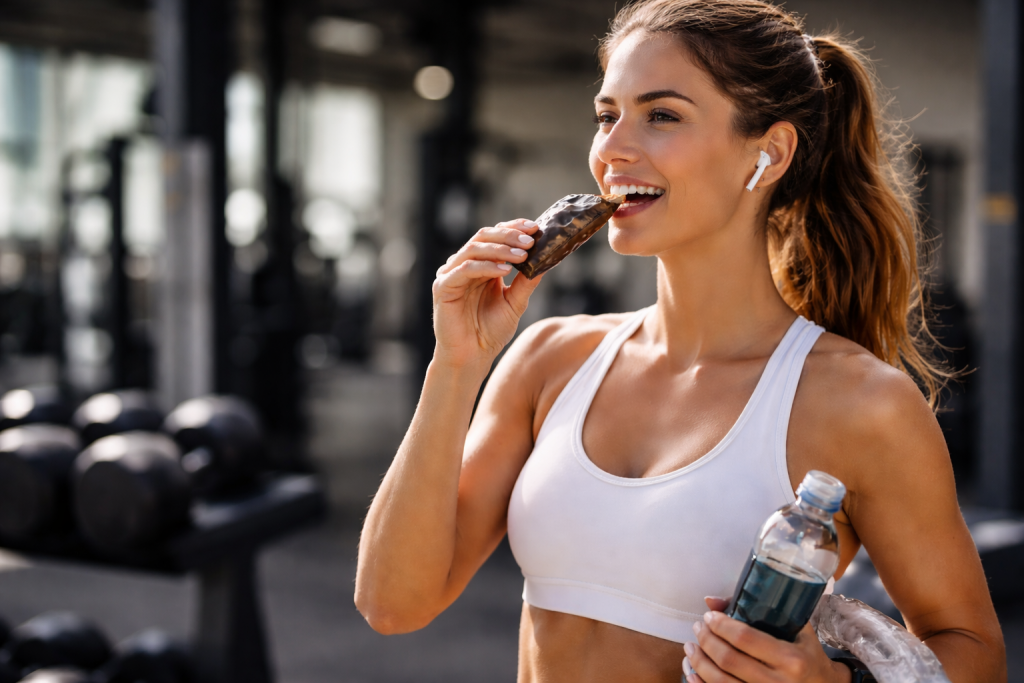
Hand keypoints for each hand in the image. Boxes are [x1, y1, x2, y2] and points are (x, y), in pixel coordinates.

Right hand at [432, 219, 542, 368]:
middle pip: (484, 236)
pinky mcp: (442, 287)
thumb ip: (526, 282)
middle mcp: (464, 265)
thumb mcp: (515, 303)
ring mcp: (451, 274)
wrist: (472, 357)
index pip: (495, 236)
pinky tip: (505, 271)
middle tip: (530, 240)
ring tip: (522, 255)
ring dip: (500, 249)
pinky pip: (464, 269)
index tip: (535, 228)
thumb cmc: (490, 332)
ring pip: (474, 249)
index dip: (513, 228)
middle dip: (508, 236)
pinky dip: (486, 266)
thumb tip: (547, 259)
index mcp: (480, 265)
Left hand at [682, 597, 850, 682]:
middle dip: (706, 640)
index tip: (709, 616)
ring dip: (698, 662)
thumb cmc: (807, 655)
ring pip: (719, 681)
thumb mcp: (796, 629)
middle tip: (697, 628)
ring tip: (690, 647)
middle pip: (728, 660)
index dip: (721, 625)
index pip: (746, 638)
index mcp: (792, 660)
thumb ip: (760, 610)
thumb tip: (711, 599)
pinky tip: (691, 671)